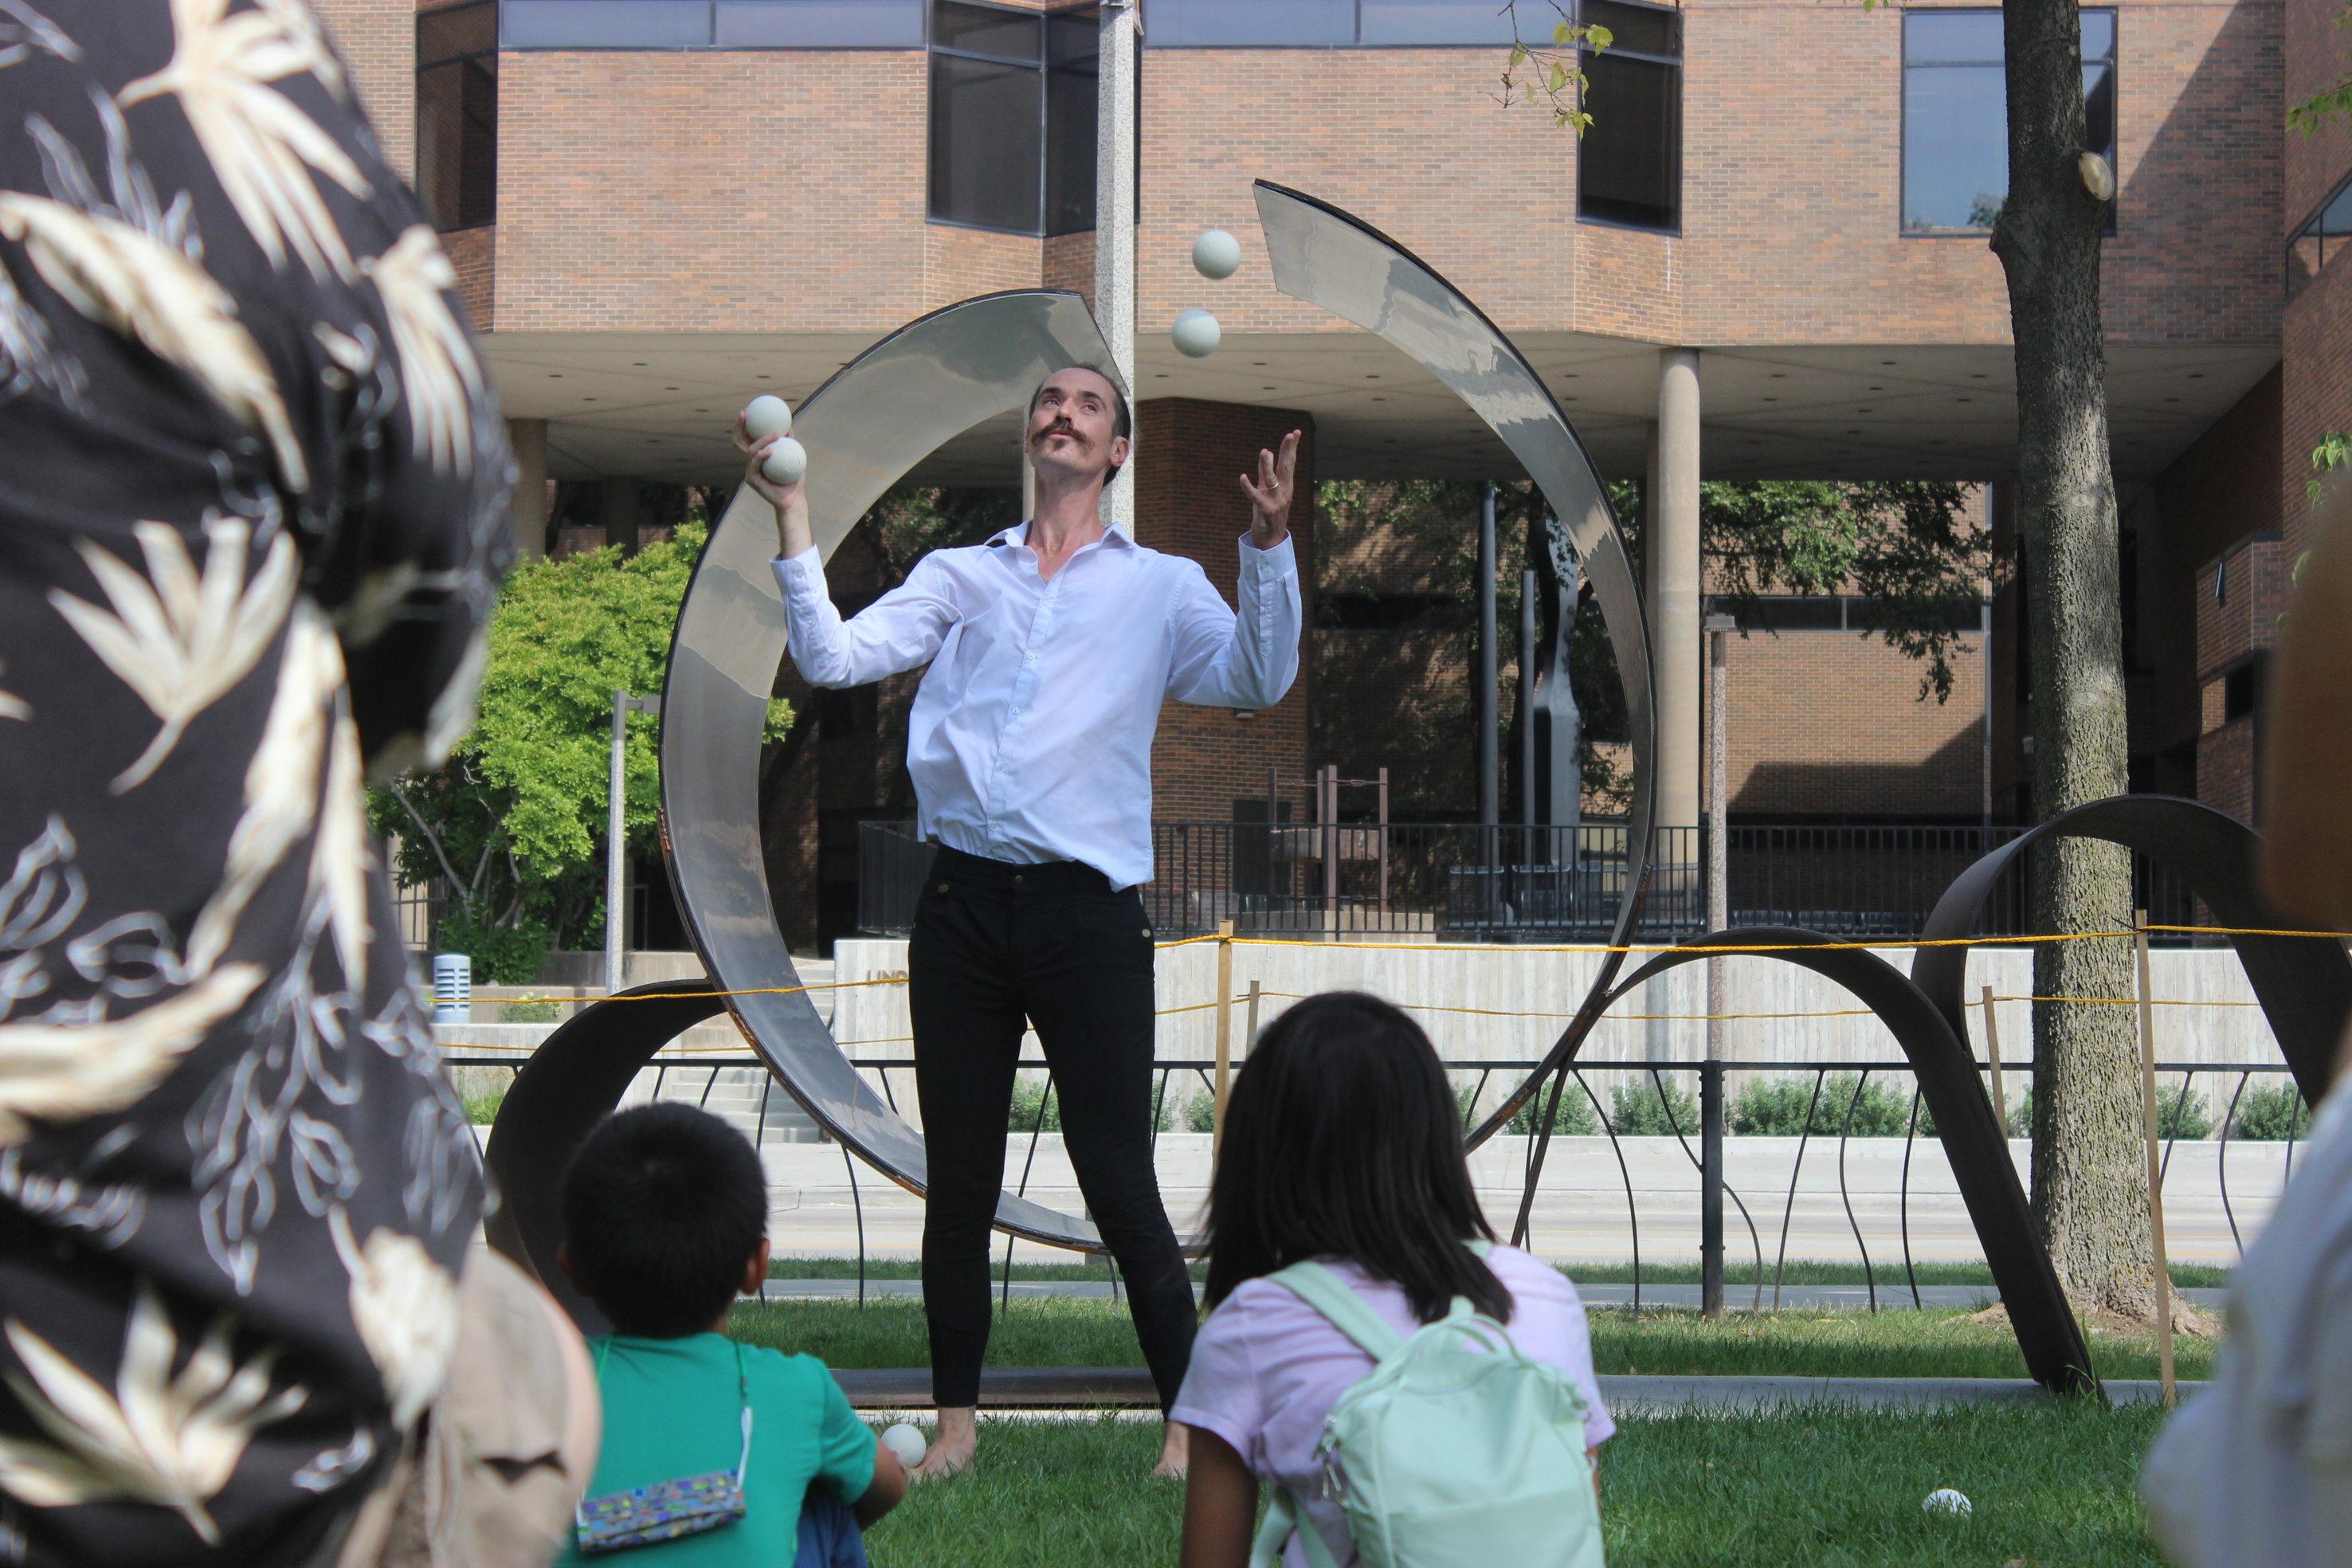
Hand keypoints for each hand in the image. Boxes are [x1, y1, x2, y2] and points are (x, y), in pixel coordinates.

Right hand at [733, 410, 811, 557]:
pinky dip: (762, 455)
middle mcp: (750, 461)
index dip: (743, 423)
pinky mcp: (752, 479)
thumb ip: (789, 441)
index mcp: (757, 455)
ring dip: (762, 439)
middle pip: (738, 441)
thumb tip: (788, 423)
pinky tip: (770, 450)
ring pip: (750, 450)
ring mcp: (749, 470)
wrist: (794, 499)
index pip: (746, 436)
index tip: (748, 409)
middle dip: (739, 426)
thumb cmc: (794, 479)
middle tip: (745, 413)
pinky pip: (755, 464)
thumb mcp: (793, 456)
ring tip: (775, 433)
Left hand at [1239, 429, 1299, 548]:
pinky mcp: (1265, 510)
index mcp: (1286, 486)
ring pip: (1272, 480)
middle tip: (1290, 435)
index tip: (1296, 432)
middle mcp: (1284, 491)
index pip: (1290, 463)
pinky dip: (1248, 487)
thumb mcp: (1267, 490)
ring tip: (1265, 452)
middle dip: (1288, 450)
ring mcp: (1276, 501)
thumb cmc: (1268, 512)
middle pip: (1287, 467)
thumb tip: (1266, 452)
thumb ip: (1265, 472)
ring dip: (1268, 466)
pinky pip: (1255, 496)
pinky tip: (1242, 477)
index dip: (1292, 448)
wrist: (1270, 538)